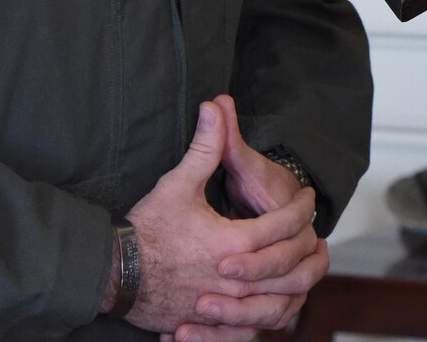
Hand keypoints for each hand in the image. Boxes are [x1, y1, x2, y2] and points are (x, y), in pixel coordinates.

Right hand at [117, 98, 323, 338]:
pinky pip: (252, 327)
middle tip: (313, 231)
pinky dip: (270, 314)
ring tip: (304, 265)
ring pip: (278, 302)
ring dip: (297, 283)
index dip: (300, 208)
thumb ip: (205, 146)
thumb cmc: (146, 230)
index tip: (307, 197)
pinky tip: (276, 301)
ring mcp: (224, 307)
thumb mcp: (178, 183)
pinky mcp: (209, 324)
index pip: (284, 226)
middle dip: (306, 246)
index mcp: (234, 244)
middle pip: (291, 266)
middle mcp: (234, 280)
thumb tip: (215, 107)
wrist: (113, 273)